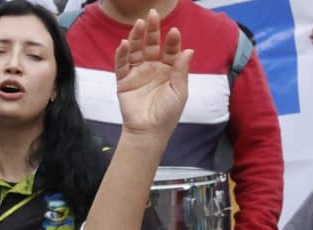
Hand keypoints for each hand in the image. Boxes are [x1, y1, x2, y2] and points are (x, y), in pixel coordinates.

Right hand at [114, 9, 193, 137]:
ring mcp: (137, 73)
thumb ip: (181, 70)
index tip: (174, 32)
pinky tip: (125, 43)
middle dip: (153, 31)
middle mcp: (153, 69)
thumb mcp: (179, 91)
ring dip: (137, 37)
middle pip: (151, 45)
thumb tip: (189, 50)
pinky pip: (122, 64)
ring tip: (139, 24)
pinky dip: (122, 53)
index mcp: (168, 71)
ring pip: (136, 50)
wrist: (149, 131)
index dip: (172, 41)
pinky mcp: (124, 80)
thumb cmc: (167, 114)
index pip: (170, 51)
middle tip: (153, 15)